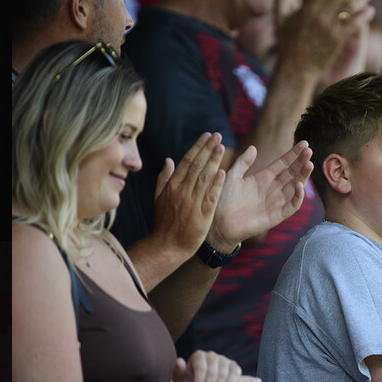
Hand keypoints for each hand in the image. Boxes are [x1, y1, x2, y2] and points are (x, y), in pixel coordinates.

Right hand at [150, 132, 225, 255]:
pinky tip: (223, 173)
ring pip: (204, 178)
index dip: (198, 147)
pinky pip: (210, 197)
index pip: (187, 161)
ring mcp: (191, 203)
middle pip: (197, 166)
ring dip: (213, 161)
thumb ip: (164, 178)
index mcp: (172, 186)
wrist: (167, 246)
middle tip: (217, 135)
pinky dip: (216, 185)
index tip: (207, 135)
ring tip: (221, 147)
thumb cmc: (164, 223)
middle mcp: (181, 192)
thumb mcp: (159, 198)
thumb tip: (169, 159)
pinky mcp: (201, 216)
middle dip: (207, 149)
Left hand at [172, 350, 254, 381]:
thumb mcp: (181, 381)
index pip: (201, 367)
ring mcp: (224, 360)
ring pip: (224, 373)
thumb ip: (179, 372)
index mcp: (198, 356)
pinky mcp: (234, 367)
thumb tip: (179, 362)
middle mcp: (212, 356)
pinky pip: (235, 373)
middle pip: (213, 371)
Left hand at [205, 140, 313, 250]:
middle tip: (309, 150)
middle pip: (292, 173)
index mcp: (263, 178)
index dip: (293, 154)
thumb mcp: (232, 176)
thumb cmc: (222, 200)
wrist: (218, 223)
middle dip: (301, 161)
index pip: (283, 164)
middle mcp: (273, 189)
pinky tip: (299, 185)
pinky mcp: (277, 216)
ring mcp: (276, 202)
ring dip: (303, 176)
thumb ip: (243, 162)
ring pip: (295, 187)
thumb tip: (253, 147)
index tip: (304, 143)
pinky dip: (298, 196)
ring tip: (309, 163)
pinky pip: (292, 205)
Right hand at [276, 0, 374, 75]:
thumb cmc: (289, 43)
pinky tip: (370, 11)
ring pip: (351, 8)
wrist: (297, 69)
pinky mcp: (338, 41)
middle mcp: (319, 17)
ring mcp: (329, 29)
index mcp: (306, 10)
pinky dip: (364, 16)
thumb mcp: (282, 19)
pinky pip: (355, 25)